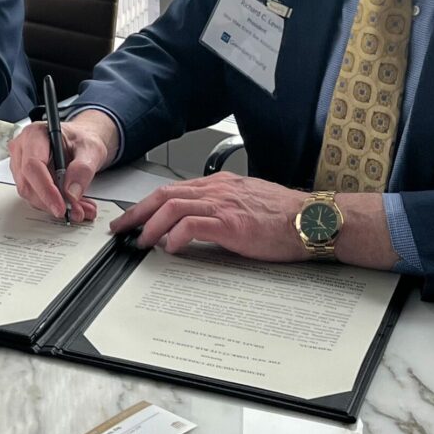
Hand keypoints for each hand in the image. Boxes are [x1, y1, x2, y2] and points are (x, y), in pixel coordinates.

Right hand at [7, 109, 118, 221]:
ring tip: (80, 208)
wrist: (81, 143)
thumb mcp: (91, 149)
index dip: (46, 189)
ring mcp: (20, 164)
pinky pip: (34, 197)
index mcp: (35, 134)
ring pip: (30, 194)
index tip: (61, 206)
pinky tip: (71, 204)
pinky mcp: (25, 178)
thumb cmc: (82, 140)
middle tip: (77, 211)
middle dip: (52, 201)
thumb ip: (83, 169)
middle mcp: (23, 148)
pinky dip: (53, 204)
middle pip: (28, 183)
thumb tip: (71, 192)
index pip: (32, 165)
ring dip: (54, 205)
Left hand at [109, 172, 309, 261]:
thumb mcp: (246, 205)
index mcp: (220, 185)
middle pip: (165, 194)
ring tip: (141, 242)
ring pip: (173, 207)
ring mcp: (223, 205)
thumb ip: (221, 209)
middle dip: (138, 212)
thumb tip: (197, 225)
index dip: (148, 204)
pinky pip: (192, 225)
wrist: (311, 220)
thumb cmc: (285, 217)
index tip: (133, 218)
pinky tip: (170, 247)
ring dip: (151, 226)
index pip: (173, 190)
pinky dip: (175, 235)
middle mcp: (217, 190)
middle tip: (122, 229)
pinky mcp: (231, 223)